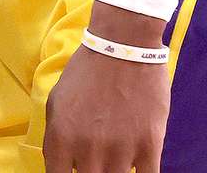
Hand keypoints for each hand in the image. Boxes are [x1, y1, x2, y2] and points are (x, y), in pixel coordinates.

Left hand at [43, 3, 168, 171]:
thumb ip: (56, 137)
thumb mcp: (57, 101)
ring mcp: (121, 150)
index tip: (73, 172)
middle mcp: (88, 148)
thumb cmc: (87, 72)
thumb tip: (62, 165)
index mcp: (61, 136)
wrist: (123, 46)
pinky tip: (138, 167)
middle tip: (96, 163)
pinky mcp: (150, 146)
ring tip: (115, 159)